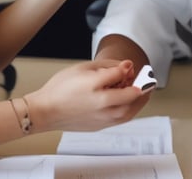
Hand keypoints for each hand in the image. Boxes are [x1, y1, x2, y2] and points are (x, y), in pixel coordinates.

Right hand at [26, 59, 147, 131]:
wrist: (45, 111)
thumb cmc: (60, 89)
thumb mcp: (83, 68)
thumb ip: (107, 67)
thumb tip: (125, 67)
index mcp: (97, 88)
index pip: (122, 76)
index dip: (129, 68)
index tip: (129, 65)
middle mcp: (103, 106)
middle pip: (132, 97)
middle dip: (142, 87)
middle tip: (146, 79)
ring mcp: (103, 119)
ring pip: (130, 112)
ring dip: (139, 101)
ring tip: (143, 91)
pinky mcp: (100, 127)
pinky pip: (122, 119)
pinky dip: (130, 109)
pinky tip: (128, 102)